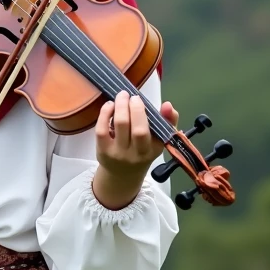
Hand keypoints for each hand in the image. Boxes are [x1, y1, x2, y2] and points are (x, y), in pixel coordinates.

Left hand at [92, 91, 177, 209]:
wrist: (123, 174)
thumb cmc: (144, 151)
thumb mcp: (160, 140)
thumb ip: (168, 121)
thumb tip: (168, 105)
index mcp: (151, 150)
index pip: (145, 131)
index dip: (140, 112)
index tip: (138, 99)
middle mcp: (134, 154)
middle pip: (133, 128)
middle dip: (130, 107)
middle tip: (128, 95)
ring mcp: (117, 153)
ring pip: (118, 126)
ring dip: (118, 106)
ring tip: (121, 97)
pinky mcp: (102, 150)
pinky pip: (101, 130)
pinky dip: (104, 114)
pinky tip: (109, 106)